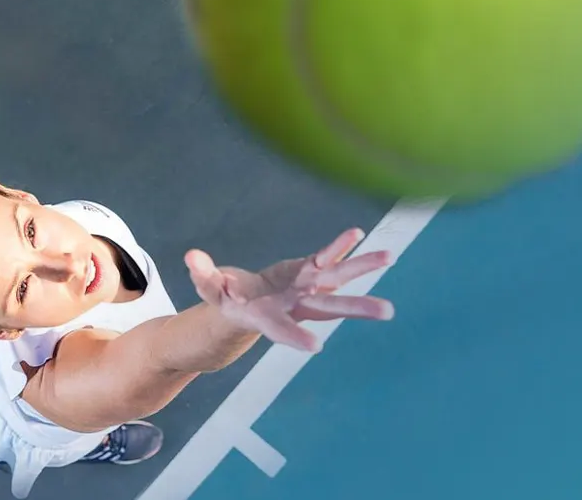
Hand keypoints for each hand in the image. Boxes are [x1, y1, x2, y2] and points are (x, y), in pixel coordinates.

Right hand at [185, 228, 395, 352]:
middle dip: (357, 307)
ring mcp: (306, 288)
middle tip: (388, 311)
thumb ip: (204, 276)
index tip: (315, 346)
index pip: (282, 330)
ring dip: (362, 267)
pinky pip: (328, 257)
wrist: (246, 305)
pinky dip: (341, 247)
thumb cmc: (226, 302)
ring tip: (389, 256)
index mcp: (267, 317)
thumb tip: (191, 257)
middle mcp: (294, 305)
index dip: (295, 337)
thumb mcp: (209, 291)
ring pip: (338, 279)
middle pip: (328, 306)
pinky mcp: (308, 271)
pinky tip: (359, 234)